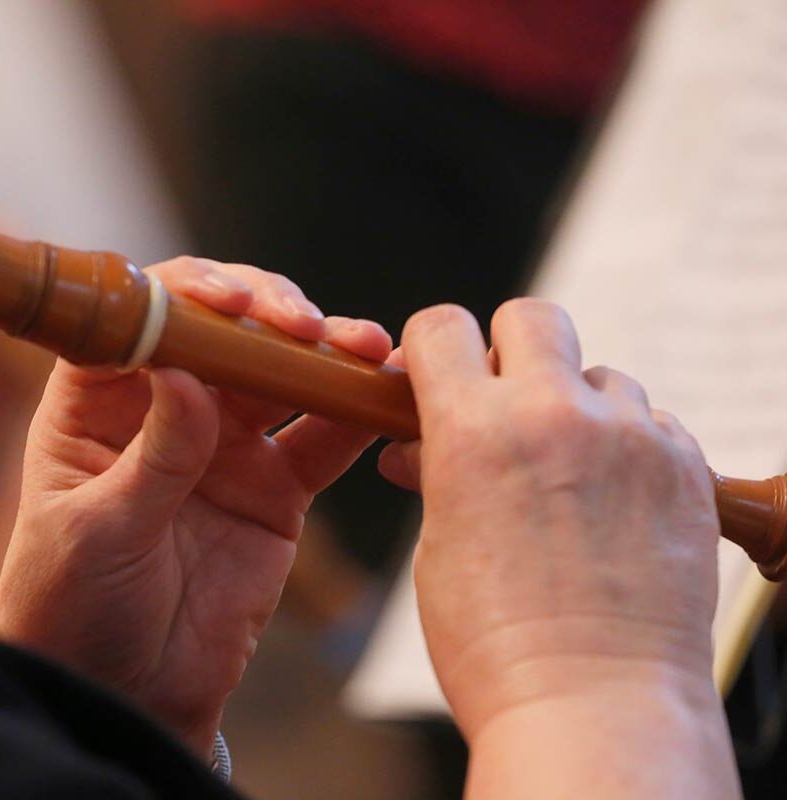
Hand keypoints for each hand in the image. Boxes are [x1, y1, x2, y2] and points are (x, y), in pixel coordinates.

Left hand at [0, 257, 390, 757]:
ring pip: (287, 381)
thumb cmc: (78, 611)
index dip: (191, 294)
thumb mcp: (97, 533)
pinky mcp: (280, 490)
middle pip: (229, 338)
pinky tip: (384, 397)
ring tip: (367, 349)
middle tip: (311, 328)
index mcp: (102, 406)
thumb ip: (151, 455)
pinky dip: (356, 419)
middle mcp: (172, 412)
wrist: (132, 693)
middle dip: (275, 319)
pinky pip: (324, 443)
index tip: (233, 302)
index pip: (146, 321)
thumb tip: (184, 376)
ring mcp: (232, 448)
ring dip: (329, 359)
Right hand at [379, 300, 738, 798]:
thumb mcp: (440, 547)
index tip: (436, 367)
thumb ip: (439, 474)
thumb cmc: (497, 644)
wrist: (592, 709)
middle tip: (506, 398)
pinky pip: (649, 420)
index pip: (443, 328)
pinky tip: (615, 498)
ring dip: (576, 405)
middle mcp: (552, 414)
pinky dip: (626, 444)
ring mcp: (628, 435)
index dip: (432, 344)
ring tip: (570, 470)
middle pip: (532, 316)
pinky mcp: (684, 464)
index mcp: (472, 431)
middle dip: (509, 347)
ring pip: (599, 374)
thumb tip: (424, 446)